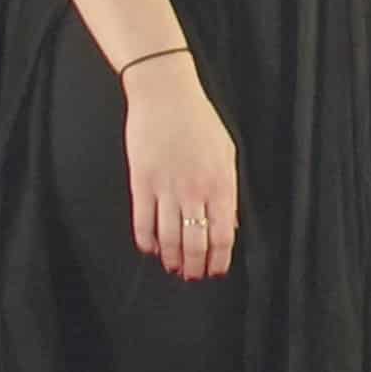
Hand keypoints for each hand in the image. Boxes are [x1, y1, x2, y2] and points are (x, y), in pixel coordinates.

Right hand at [127, 51, 244, 278]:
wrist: (165, 95)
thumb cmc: (199, 121)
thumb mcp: (227, 153)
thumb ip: (228, 191)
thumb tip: (228, 224)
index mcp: (220, 183)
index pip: (222, 234)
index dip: (219, 258)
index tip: (216, 270)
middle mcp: (194, 190)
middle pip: (196, 242)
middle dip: (195, 266)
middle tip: (193, 276)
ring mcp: (166, 188)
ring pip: (169, 237)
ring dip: (173, 258)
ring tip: (174, 267)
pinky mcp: (141, 182)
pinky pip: (143, 221)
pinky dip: (147, 241)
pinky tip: (151, 248)